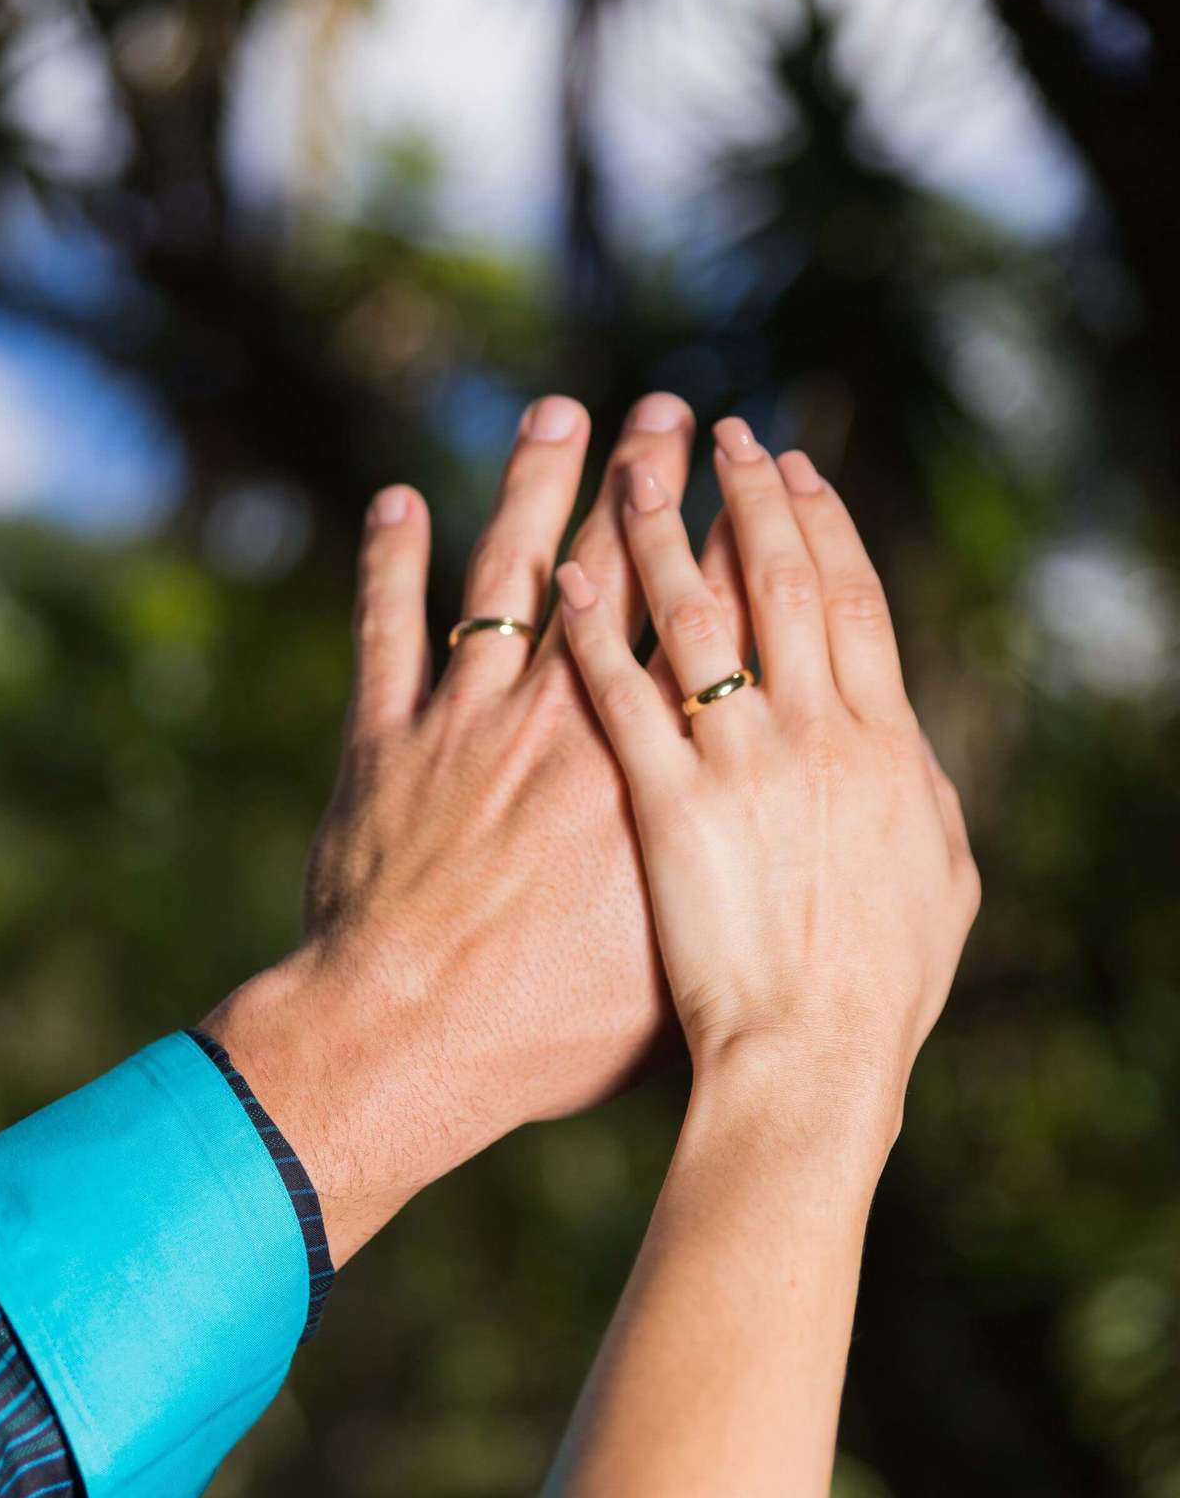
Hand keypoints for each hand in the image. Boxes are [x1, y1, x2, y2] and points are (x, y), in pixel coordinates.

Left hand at [202, 393, 750, 1262]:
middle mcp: (566, 720)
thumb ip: (729, 893)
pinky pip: (388, 630)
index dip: (734, 537)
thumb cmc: (560, 1030)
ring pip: (506, 575)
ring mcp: (470, 720)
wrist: (413, 1038)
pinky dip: (390, 563)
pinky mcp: (387, 741)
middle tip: (672, 411)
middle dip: (648, 481)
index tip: (757, 475)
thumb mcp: (680, 971)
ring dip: (532, 487)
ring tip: (560, 412)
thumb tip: (790, 868)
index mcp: (652, 769)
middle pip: (617, 570)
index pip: (706, 624)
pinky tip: (397, 500)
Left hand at [557, 421, 979, 1168]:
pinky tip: (563, 574)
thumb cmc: (876, 998)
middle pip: (763, 578)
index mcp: (876, 744)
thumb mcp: (933, 893)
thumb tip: (909, 753)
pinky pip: (607, 692)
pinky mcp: (643, 805)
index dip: (818, 524)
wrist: (803, 1070)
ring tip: (628, 455)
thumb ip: (916, 804)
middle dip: (738, 493)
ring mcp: (720, 761)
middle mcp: (801, 731)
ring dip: (655, 523)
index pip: (844, 600)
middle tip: (713, 427)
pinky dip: (585, 627)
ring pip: (680, 611)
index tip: (794, 467)